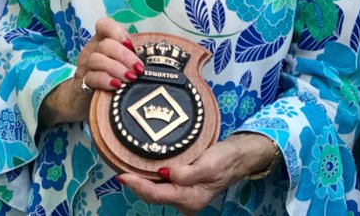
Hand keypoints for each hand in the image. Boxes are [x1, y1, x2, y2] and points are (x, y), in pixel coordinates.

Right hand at [39, 17, 144, 125]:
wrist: (82, 99)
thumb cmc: (107, 76)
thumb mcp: (118, 62)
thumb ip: (128, 56)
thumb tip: (151, 59)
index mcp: (101, 40)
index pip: (104, 25)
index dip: (117, 32)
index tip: (131, 45)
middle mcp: (91, 50)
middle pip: (106, 44)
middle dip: (125, 56)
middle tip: (139, 69)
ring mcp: (85, 66)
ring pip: (97, 59)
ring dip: (117, 68)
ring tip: (131, 78)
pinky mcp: (82, 83)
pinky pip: (92, 77)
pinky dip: (105, 80)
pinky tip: (117, 85)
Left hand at [118, 132, 279, 214]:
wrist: (239, 157)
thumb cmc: (225, 159)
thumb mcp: (207, 164)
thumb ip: (186, 173)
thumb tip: (165, 174)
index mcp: (190, 198)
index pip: (157, 194)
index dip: (138, 186)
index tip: (122, 176)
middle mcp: (185, 201)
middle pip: (154, 195)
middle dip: (137, 186)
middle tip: (120, 172)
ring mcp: (185, 195)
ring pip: (157, 191)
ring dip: (143, 183)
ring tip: (127, 170)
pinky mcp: (185, 187)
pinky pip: (163, 186)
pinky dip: (152, 179)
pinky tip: (144, 170)